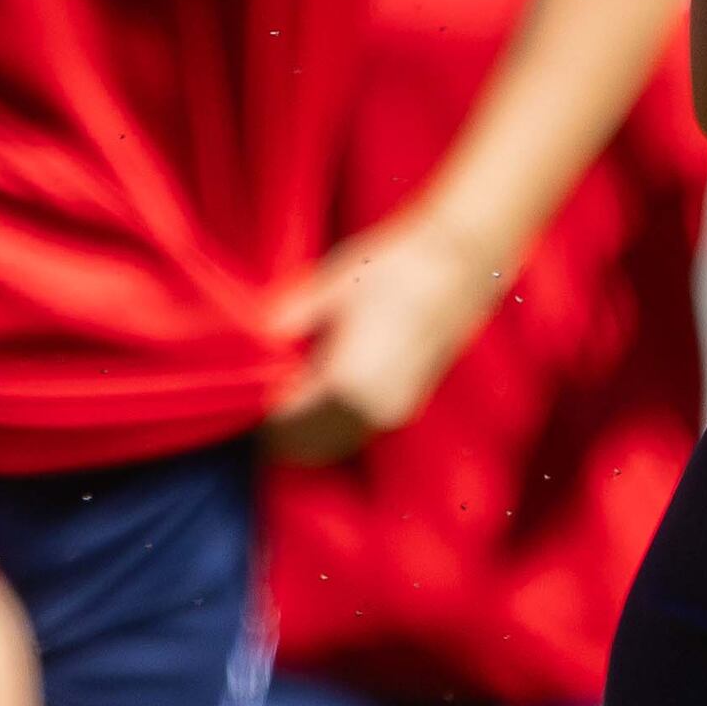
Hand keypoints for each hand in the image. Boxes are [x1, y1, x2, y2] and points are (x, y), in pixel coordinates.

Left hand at [257, 213, 505, 464]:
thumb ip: (292, 316)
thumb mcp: (332, 285)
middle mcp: (372, 408)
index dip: (263, 416)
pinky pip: (360, 431)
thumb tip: (262, 336)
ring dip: (310, 434)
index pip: (288, 421)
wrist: (461, 262)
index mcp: (346, 382)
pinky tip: (322, 400)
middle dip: (283, 432)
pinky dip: (335, 427)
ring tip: (287, 406)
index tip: (245, 402)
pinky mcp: (410, 402)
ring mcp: (395, 409)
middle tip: (261, 409)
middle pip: (311, 442)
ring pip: (338, 443)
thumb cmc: (395, 266)